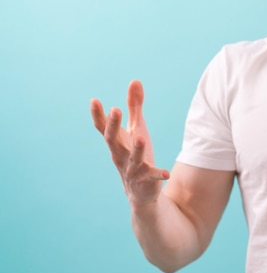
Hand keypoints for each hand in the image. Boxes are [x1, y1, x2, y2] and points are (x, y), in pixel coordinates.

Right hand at [90, 80, 169, 207]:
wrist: (140, 192)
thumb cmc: (136, 154)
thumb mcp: (137, 128)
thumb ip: (135, 106)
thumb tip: (135, 80)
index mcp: (117, 142)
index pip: (103, 128)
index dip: (98, 115)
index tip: (94, 100)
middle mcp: (120, 155)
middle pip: (112, 140)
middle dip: (113, 125)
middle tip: (114, 109)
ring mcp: (132, 169)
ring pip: (132, 158)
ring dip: (136, 149)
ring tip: (141, 137)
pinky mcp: (146, 180)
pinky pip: (152, 176)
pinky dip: (158, 174)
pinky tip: (166, 173)